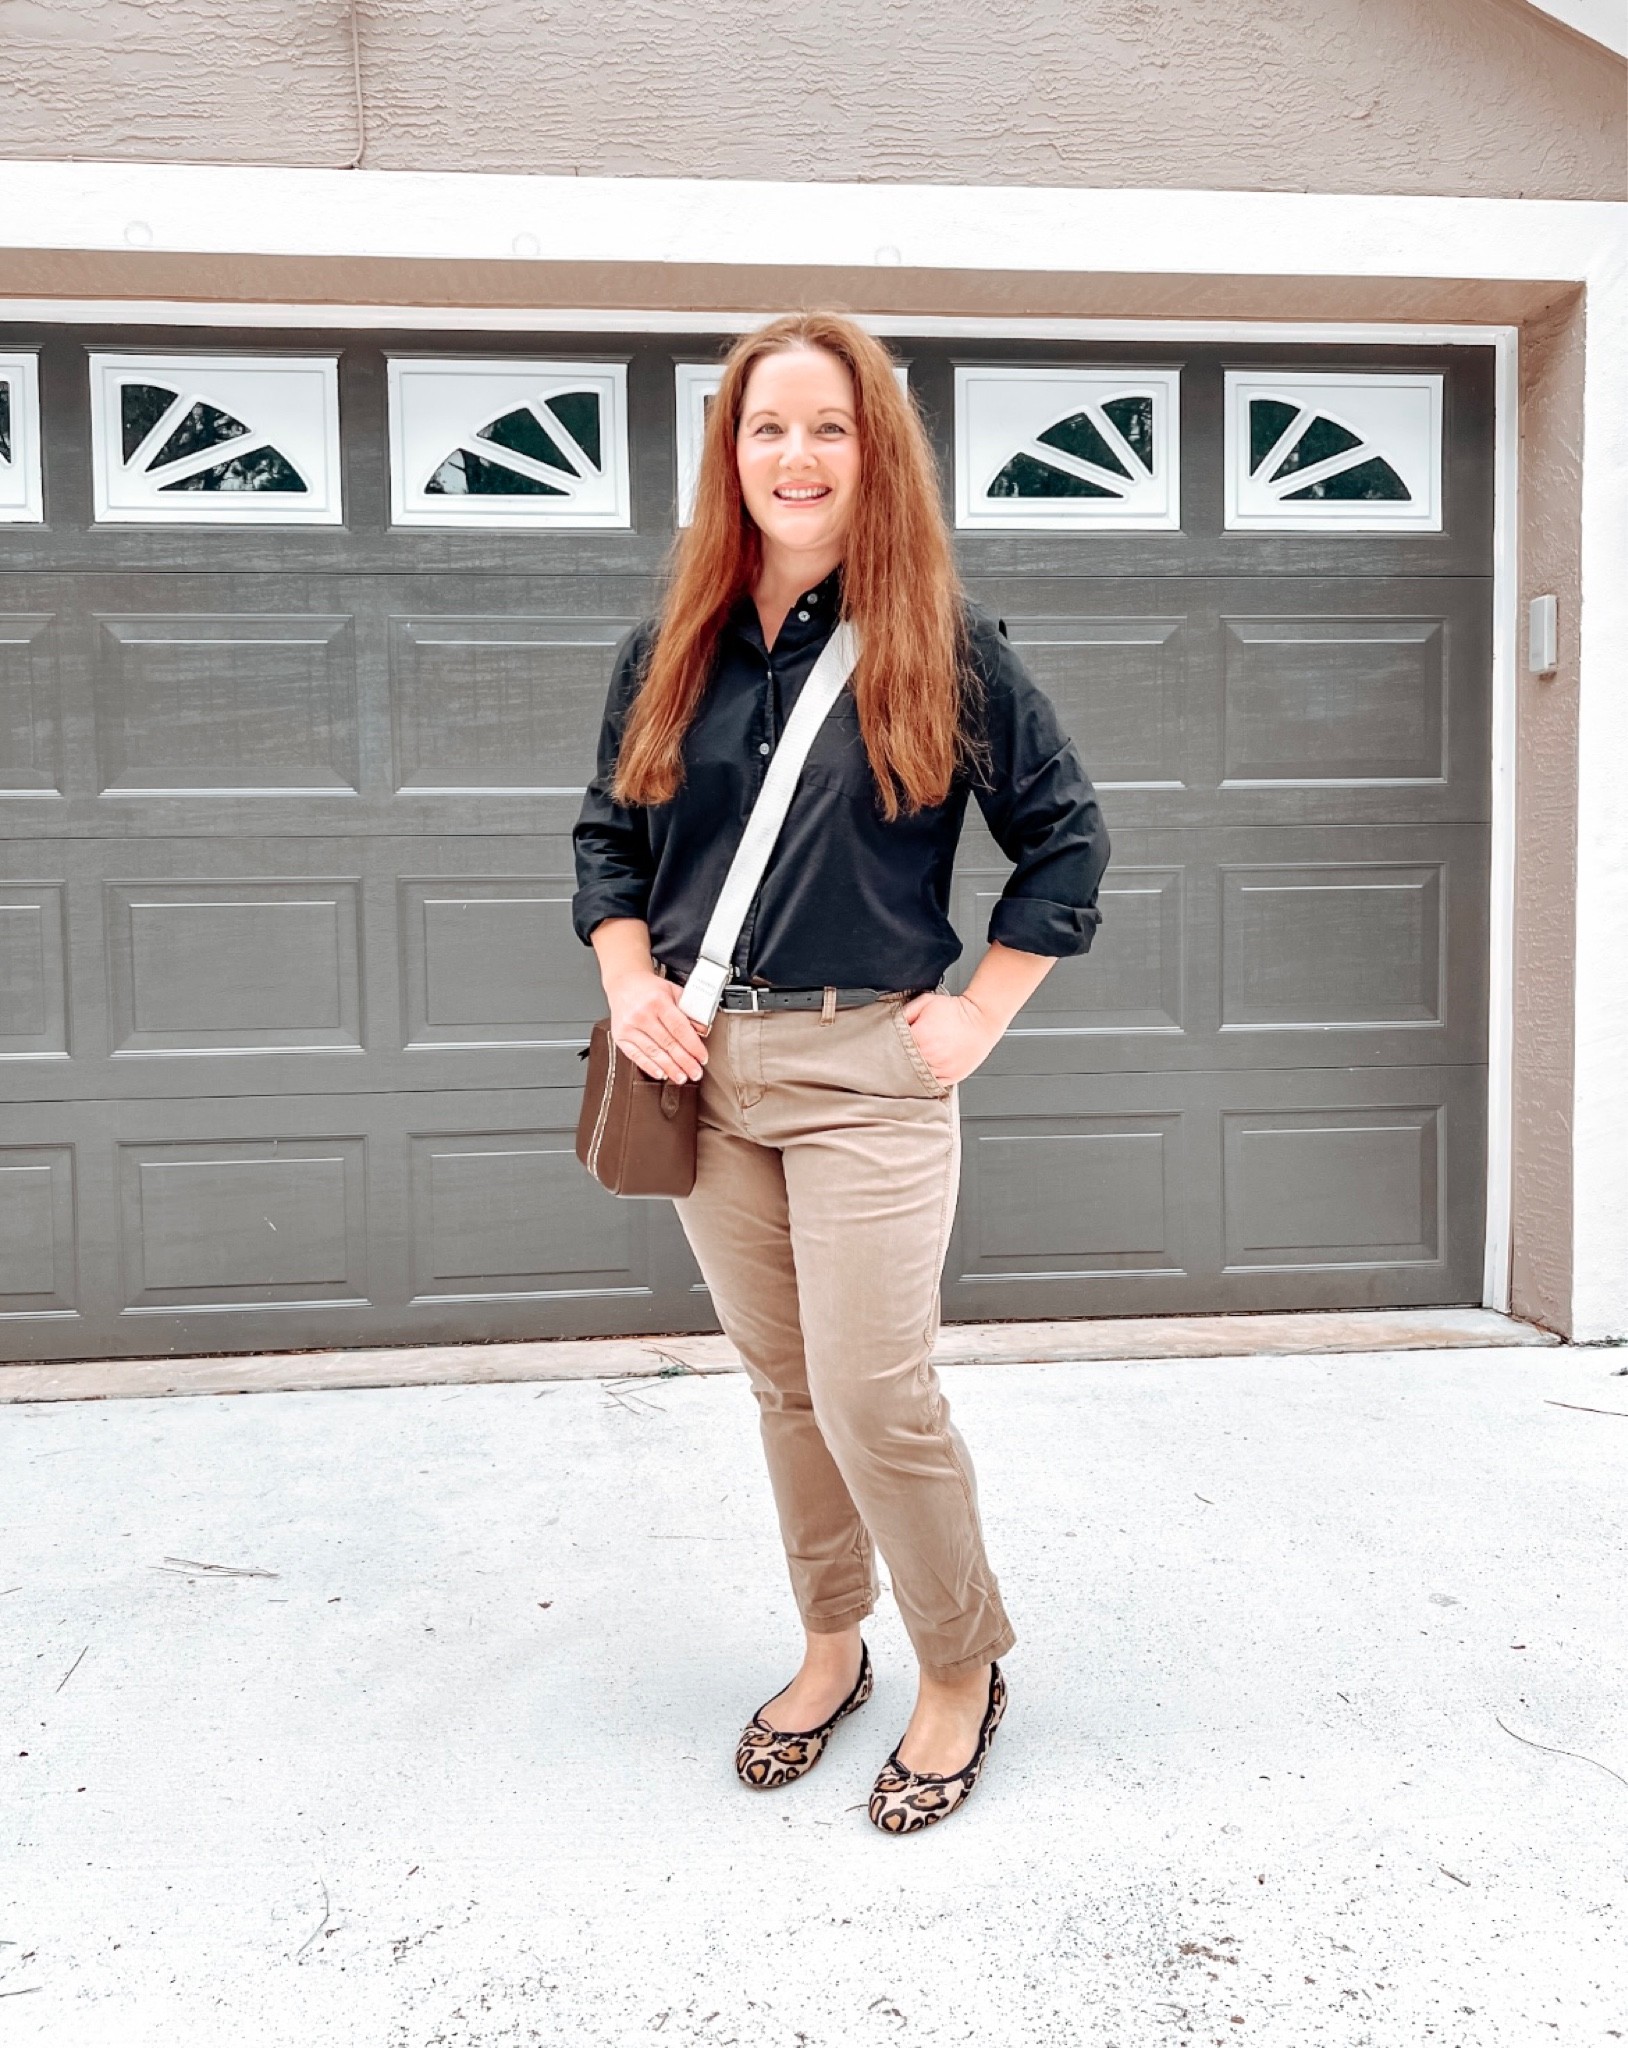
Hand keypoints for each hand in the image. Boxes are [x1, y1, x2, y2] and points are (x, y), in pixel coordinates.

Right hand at [605, 969, 709, 1083]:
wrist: (623, 983)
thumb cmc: (650, 989)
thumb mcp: (673, 991)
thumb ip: (689, 1010)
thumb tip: (703, 1030)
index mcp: (658, 1001)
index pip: (679, 1028)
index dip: (693, 1046)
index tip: (702, 1058)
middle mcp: (642, 1014)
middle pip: (668, 1043)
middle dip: (684, 1062)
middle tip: (695, 1073)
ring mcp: (629, 1027)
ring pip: (653, 1052)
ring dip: (670, 1068)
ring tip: (682, 1077)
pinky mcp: (620, 1036)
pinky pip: (636, 1055)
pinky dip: (649, 1066)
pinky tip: (661, 1074)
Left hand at [898, 990, 1002, 1087]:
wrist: (982, 1019)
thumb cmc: (957, 1011)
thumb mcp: (927, 1002)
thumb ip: (905, 1012)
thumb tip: (891, 1022)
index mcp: (920, 1037)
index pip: (894, 1046)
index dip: (891, 1044)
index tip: (891, 1043)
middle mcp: (930, 1056)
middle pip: (903, 1063)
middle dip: (900, 1058)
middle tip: (903, 1052)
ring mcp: (941, 1069)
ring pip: (916, 1076)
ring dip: (912, 1070)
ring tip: (916, 1060)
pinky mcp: (950, 1077)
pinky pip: (931, 1084)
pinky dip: (926, 1079)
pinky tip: (925, 1071)